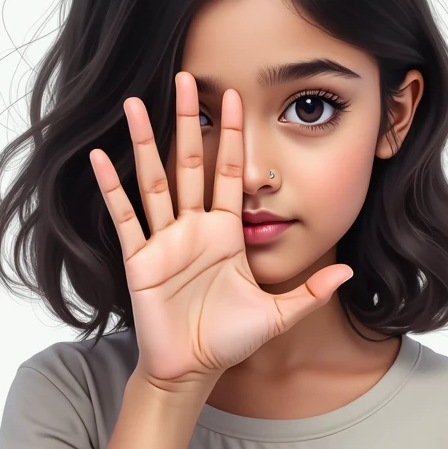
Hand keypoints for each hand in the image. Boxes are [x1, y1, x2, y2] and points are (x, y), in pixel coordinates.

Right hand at [89, 71, 352, 393]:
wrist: (192, 369)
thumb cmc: (229, 340)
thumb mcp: (277, 316)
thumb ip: (311, 293)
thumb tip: (349, 272)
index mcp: (226, 233)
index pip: (231, 173)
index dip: (233, 136)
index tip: (232, 96)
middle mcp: (194, 228)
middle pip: (190, 163)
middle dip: (189, 122)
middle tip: (184, 79)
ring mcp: (165, 241)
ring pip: (153, 180)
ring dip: (143, 142)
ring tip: (133, 103)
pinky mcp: (141, 260)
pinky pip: (126, 218)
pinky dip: (111, 188)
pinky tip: (98, 157)